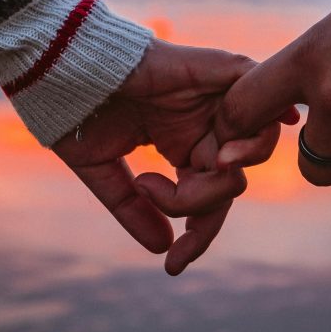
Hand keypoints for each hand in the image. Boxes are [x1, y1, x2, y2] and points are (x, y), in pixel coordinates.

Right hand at [53, 39, 295, 274]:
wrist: (63, 66)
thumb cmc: (75, 110)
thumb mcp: (102, 171)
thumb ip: (134, 208)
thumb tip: (163, 249)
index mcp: (181, 144)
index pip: (206, 199)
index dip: (196, 237)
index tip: (173, 266)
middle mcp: (204, 124)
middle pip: (230, 182)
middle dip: (200, 208)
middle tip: (155, 195)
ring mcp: (215, 99)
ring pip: (253, 147)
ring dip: (226, 176)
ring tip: (192, 177)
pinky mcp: (222, 70)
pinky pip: (263, 95)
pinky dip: (267, 118)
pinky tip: (250, 141)